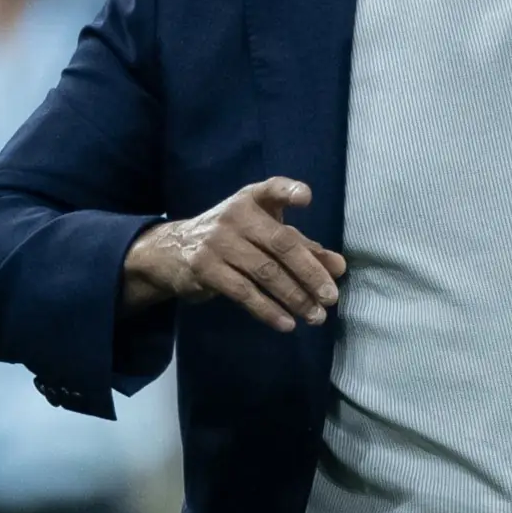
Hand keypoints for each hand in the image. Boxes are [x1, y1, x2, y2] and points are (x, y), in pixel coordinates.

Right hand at [121, 178, 347, 332]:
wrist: (173, 251)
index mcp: (252, 199)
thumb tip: (338, 267)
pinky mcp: (205, 269)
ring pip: (266, 273)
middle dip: (310, 272)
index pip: (272, 189)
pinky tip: (287, 323)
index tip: (306, 198)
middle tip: (331, 297)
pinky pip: (243, 293)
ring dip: (295, 297)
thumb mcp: (264, 233)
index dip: (288, 191)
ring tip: (315, 316)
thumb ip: (303, 247)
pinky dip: (268, 310)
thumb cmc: (233, 238)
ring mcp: (218, 242)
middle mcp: (235, 216)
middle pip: (281, 244)